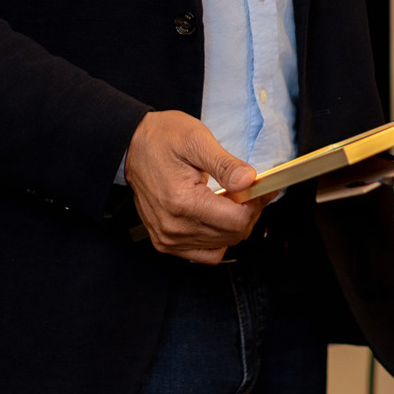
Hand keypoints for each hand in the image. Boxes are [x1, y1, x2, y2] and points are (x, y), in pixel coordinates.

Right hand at [124, 111, 266, 264]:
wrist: (130, 146)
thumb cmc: (161, 138)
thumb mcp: (196, 140)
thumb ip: (225, 164)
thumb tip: (250, 181)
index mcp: (182, 202)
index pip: (236, 221)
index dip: (256, 204)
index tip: (263, 187)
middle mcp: (174, 227)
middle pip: (232, 235)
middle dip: (249, 212)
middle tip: (252, 190)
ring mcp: (168, 238)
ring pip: (222, 245)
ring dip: (235, 224)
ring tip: (234, 199)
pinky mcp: (165, 242)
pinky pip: (204, 254)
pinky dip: (218, 239)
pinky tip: (219, 217)